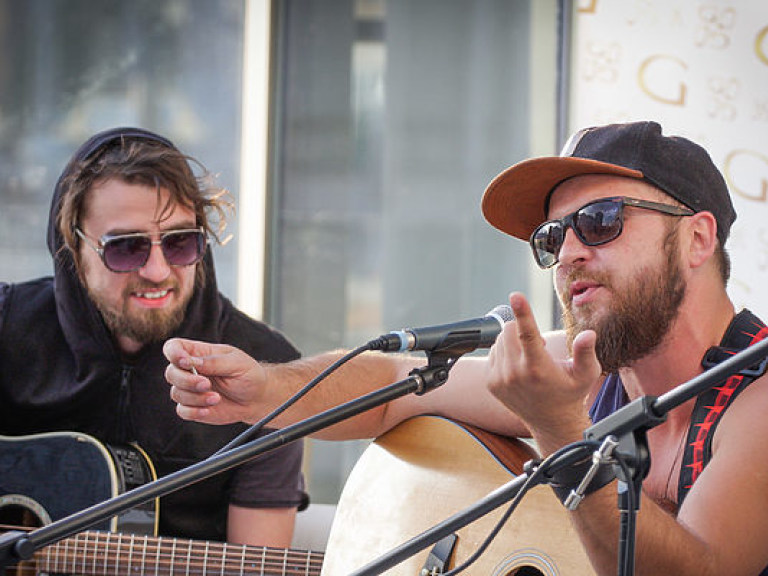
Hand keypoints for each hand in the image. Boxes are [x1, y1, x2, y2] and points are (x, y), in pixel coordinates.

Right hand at [163, 338, 267, 424]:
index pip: (174, 347)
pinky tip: (209, 409)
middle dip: (186, 380)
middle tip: (206, 384)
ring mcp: (191, 390)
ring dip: (195, 398)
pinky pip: (182, 411)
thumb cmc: (248, 375)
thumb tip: (192, 361)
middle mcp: (191, 371)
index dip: (174, 353)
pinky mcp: (194, 407)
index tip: (185, 362)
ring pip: (176, 393)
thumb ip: (214, 362)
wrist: (257, 398)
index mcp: (199, 353)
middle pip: (171, 373)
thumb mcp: (237, 363)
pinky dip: (194, 411)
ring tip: (216, 398)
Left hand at [485, 292, 600, 451]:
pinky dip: (505, 353)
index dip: (523, 312)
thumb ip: (586, 352)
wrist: (551, 421)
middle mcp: (515, 373)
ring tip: (530, 359)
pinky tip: (519, 367)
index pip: (528, 334)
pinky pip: (493, 352)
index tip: (516, 295)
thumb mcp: (586, 374)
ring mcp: (500, 378)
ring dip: (514, 342)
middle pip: (510, 330)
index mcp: (538, 368)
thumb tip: (588, 334)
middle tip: (539, 348)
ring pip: (500, 340)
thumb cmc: (570, 393)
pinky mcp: (490, 381)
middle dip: (522, 329)